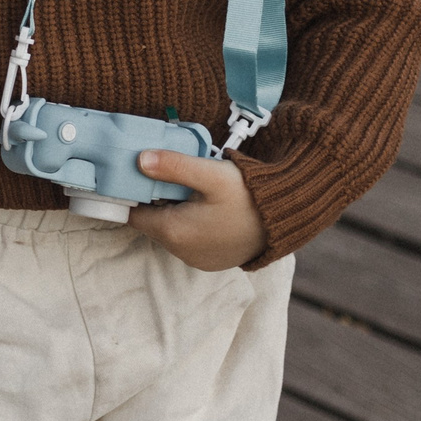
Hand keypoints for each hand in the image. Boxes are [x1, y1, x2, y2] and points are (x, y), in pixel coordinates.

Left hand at [128, 150, 265, 270]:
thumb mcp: (210, 174)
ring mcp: (197, 260)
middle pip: (152, 222)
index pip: (134, 214)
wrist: (287, 218)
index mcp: (173, 232)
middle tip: (168, 175)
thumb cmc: (248, 196)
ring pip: (171, 231)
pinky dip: (190, 224)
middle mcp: (180, 252)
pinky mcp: (212, 261)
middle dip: (156, 200)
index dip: (133, 193)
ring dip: (175, 211)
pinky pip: (189, 241)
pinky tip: (204, 206)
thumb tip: (140, 160)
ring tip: (190, 189)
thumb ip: (173, 166)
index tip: (138, 174)